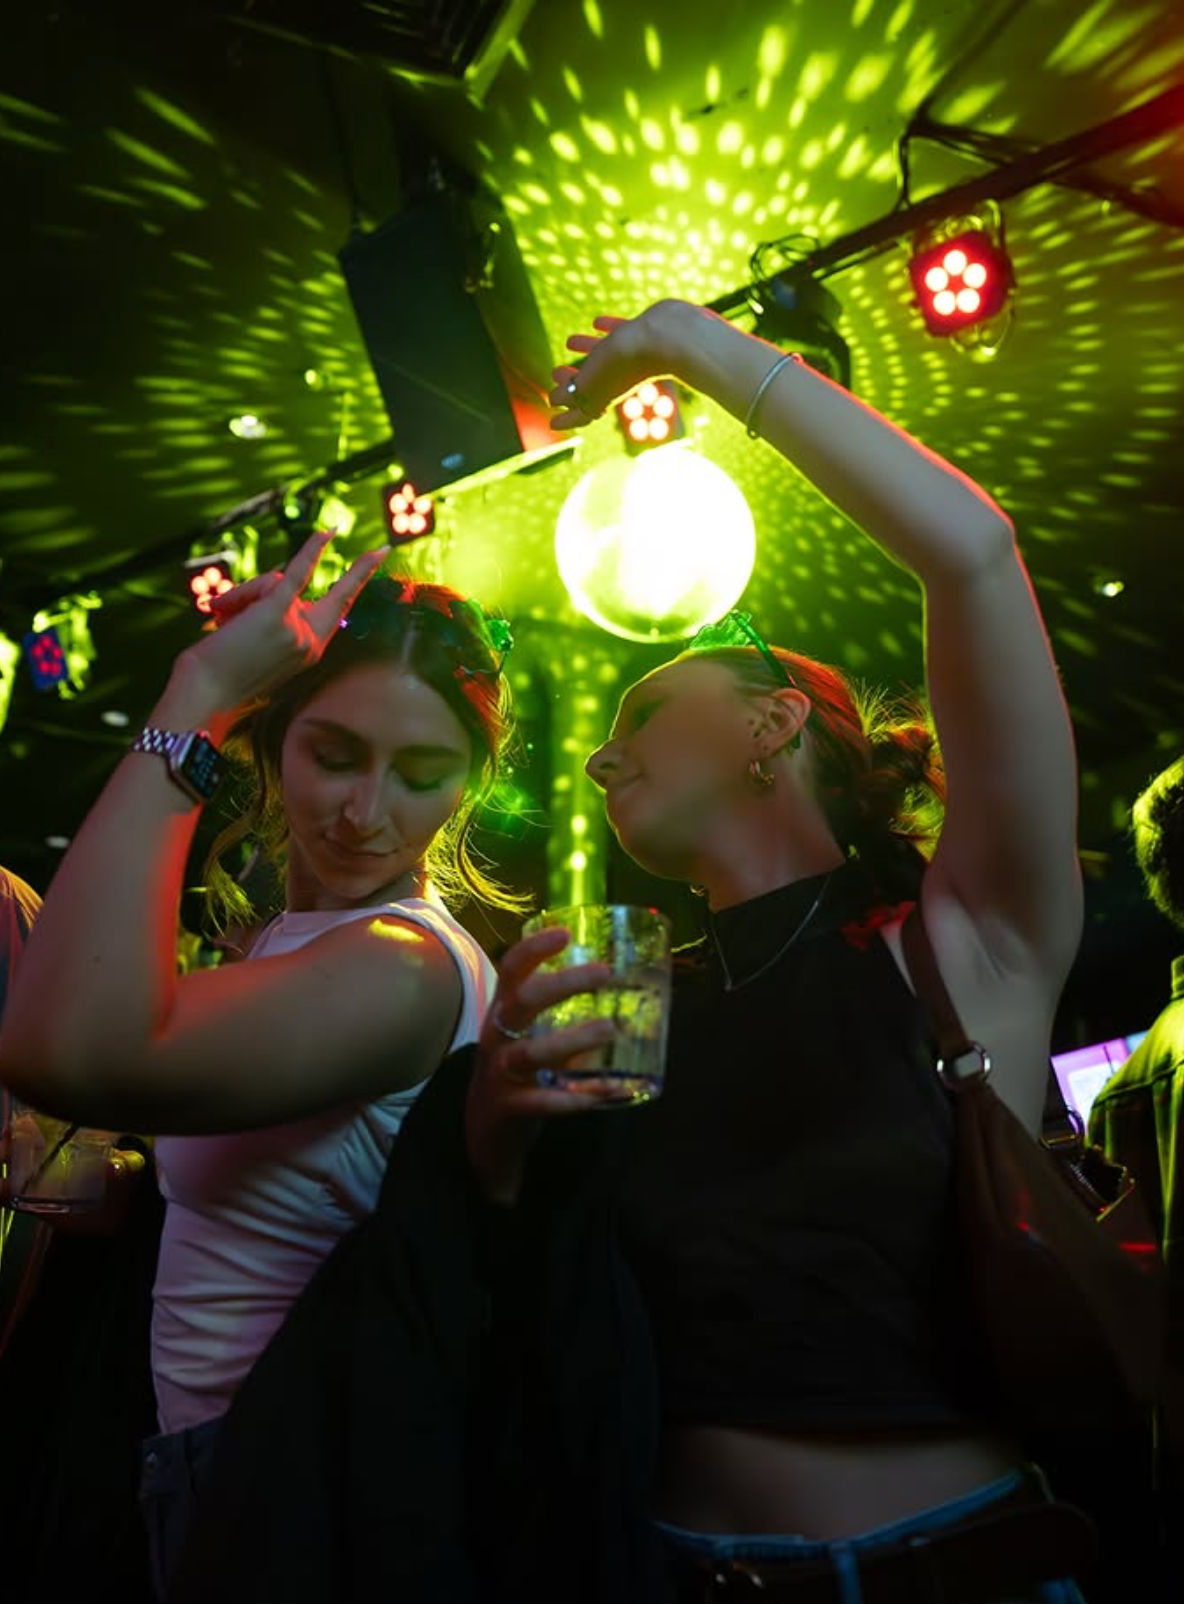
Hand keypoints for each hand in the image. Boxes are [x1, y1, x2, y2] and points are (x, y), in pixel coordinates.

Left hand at [178, 531, 388, 711]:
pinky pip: (299, 572)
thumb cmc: (221, 673)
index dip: (355, 588)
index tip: (376, 568)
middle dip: (361, 572)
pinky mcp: (279, 612)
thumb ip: (279, 617)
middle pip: (304, 590)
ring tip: (219, 617)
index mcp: (310, 652)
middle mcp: (311, 641)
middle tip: (382, 550)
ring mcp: (298, 627)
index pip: (336, 613)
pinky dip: (314, 550)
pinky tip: (328, 533)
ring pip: (276, 582)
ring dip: (242, 595)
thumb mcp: (262, 646)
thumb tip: (283, 583)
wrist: (204, 690)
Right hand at [465, 926, 616, 1203]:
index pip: (510, 970)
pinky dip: (574, 1098)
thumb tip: (622, 999)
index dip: (534, 949)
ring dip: (572, 1040)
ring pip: (531, 1052)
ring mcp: (500, 1072)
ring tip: (608, 1028)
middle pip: (523, 1001)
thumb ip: (565, 1019)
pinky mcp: (509, 1106)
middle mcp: (497, 1036)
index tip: (564, 933)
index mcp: (503, 1012)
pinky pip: (542, 1101)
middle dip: (562, 984)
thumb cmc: (519, 1072)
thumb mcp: (533, 1037)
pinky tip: (605, 1093)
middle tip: (605, 972)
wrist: (485, 1130)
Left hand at [549, 299, 699, 429]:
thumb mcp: (592, 383)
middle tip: (556, 372)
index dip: (567, 419)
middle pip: (592, 383)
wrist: (670, 339)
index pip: (583, 412)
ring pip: (605, 355)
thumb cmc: (629, 362)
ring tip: (569, 341)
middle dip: (571, 380)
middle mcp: (620, 379)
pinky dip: (607, 328)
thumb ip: (573, 394)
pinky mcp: (646, 334)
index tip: (552, 424)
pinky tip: (597, 322)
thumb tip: (553, 400)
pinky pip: (622, 331)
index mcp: (607, 395)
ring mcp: (634, 357)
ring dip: (586, 349)